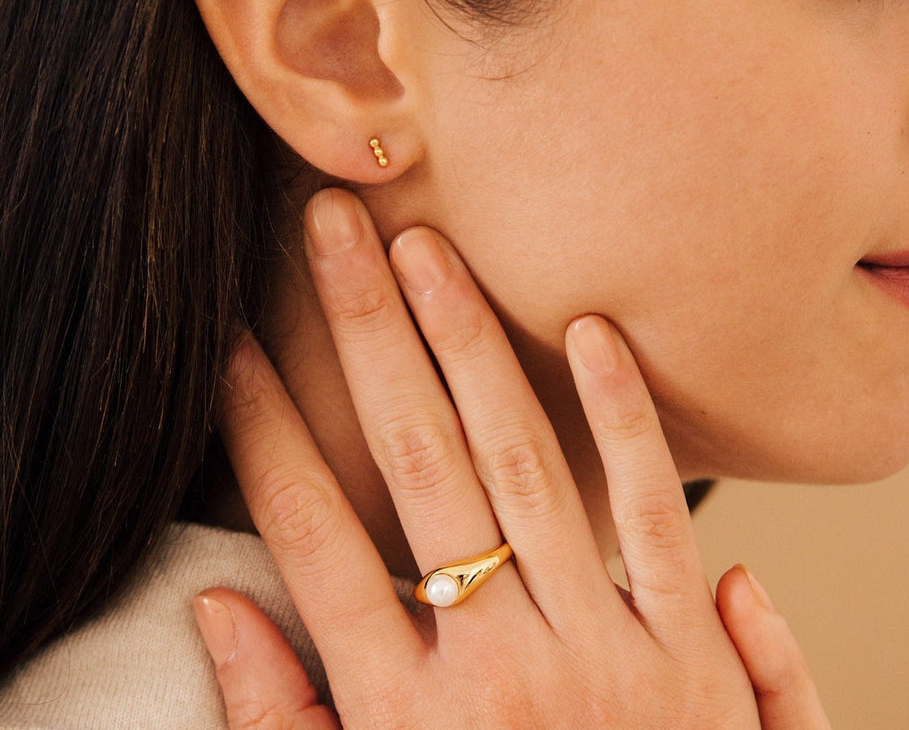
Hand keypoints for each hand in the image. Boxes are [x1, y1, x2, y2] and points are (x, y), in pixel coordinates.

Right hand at [195, 187, 830, 728]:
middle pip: (415, 465)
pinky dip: (625, 423)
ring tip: (423, 248)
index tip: (234, 344)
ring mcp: (602, 655)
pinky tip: (587, 333)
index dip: (264, 432)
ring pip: (525, 465)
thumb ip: (282, 724)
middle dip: (365, 332)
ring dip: (469, 343)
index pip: (313, 540)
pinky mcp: (689, 656)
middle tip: (334, 229)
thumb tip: (218, 605)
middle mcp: (498, 671)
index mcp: (406, 719)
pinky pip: (656, 520)